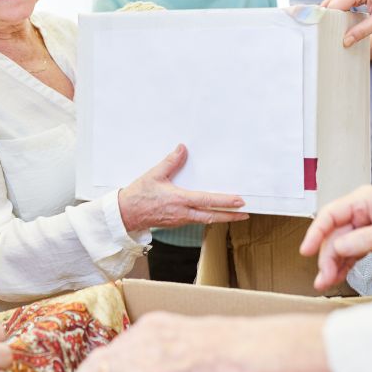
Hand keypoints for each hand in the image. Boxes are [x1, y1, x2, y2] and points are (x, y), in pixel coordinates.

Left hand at [50, 312, 347, 371]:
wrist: (242, 355)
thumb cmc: (235, 349)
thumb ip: (177, 349)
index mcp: (157, 325)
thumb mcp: (198, 339)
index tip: (95, 368)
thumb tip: (175, 365)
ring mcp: (139, 360)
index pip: (121, 344)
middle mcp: (141, 338)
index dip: (104, 359)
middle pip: (103, 357)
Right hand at [118, 145, 246, 231]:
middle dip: (230, 216)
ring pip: (205, 220)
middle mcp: (183, 213)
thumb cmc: (139, 195)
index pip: (208, 201)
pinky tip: (211, 214)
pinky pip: (196, 220)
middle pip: (212, 216)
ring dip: (220, 217)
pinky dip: (207, 217)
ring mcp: (180, 220)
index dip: (225, 202)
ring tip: (233, 214)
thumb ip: (170, 162)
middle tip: (245, 214)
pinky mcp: (176, 223)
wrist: (126, 214)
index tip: (240, 201)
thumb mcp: (154, 175)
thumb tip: (182, 148)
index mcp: (179, 200)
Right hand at [300, 186, 371, 291]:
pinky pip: (352, 251)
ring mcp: (366, 225)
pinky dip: (345, 264)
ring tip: (326, 282)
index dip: (315, 234)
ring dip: (333, 264)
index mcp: (363, 201)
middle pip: (334, 234)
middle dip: (326, 257)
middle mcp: (361, 211)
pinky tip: (338, 276)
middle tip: (323, 279)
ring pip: (341, 245)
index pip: (329, 216)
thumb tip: (337, 248)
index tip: (305, 251)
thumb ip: (363, 239)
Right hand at [322, 0, 371, 45]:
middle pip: (333, 1)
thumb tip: (345, 41)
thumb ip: (361, 31)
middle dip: (328, 17)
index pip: (336, 4)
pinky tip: (339, 23)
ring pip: (336, 1)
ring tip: (330, 30)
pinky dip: (340, 11)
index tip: (322, 32)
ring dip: (333, 15)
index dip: (328, 19)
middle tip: (323, 33)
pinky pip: (343, 1)